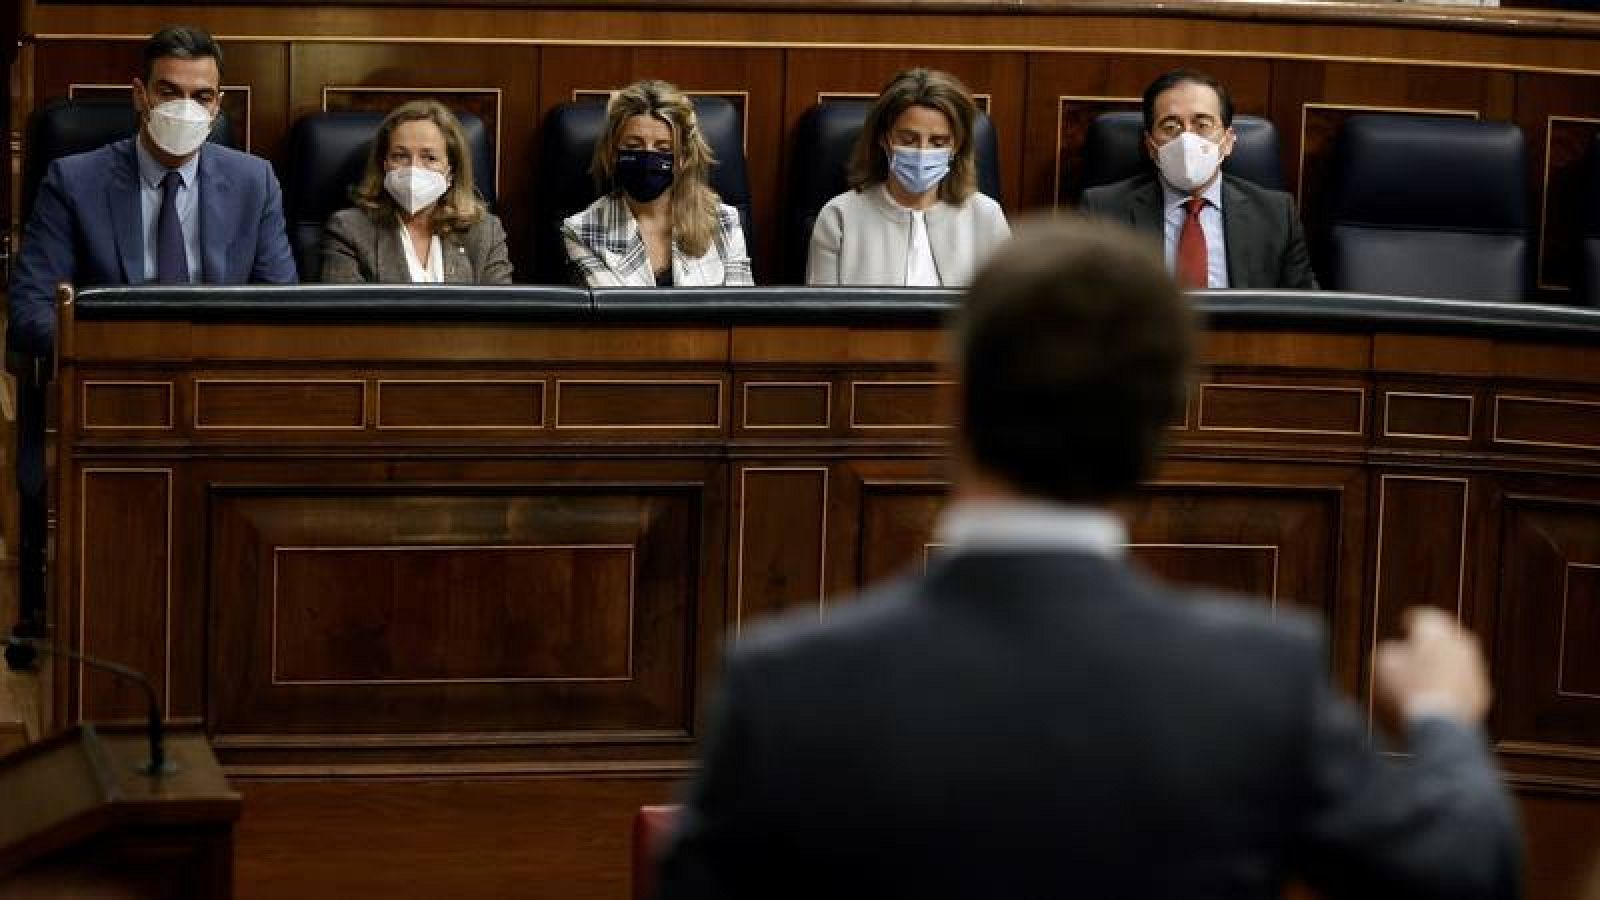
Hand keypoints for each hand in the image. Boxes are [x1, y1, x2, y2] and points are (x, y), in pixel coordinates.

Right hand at [1373, 607, 1491, 724]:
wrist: (1439, 725)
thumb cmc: (1407, 689)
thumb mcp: (1382, 664)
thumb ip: (1390, 651)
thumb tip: (1396, 653)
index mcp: (1438, 629)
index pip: (1423, 616)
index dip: (1410, 621)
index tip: (1404, 623)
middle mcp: (1462, 643)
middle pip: (1443, 639)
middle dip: (1429, 646)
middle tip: (1412, 655)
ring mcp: (1475, 669)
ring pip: (1454, 662)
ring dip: (1441, 668)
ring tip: (1420, 682)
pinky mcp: (1482, 694)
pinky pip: (1462, 685)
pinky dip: (1450, 687)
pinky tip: (1433, 699)